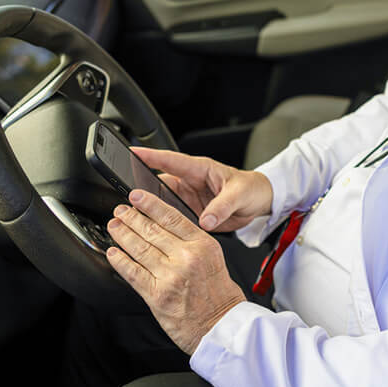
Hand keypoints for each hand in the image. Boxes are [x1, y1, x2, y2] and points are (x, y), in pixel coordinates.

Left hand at [106, 189, 246, 353]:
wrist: (220, 324)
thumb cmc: (219, 294)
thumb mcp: (213, 257)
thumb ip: (191, 242)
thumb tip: (163, 227)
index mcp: (203, 244)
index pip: (171, 217)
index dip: (150, 204)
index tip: (137, 196)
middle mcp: (186, 257)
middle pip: (152, 230)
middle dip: (132, 218)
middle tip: (120, 210)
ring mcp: (170, 275)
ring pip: (139, 248)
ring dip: (122, 235)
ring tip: (114, 226)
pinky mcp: (157, 294)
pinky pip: (133, 273)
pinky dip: (120, 261)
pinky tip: (113, 252)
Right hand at [132, 148, 272, 231]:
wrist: (260, 203)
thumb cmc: (251, 189)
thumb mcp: (239, 195)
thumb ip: (222, 207)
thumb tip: (206, 220)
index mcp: (200, 169)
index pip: (171, 160)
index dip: (150, 156)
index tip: (131, 153)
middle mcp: (190, 183)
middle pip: (159, 184)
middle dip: (142, 189)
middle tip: (127, 198)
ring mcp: (188, 199)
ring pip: (162, 203)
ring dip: (150, 209)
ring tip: (134, 217)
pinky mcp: (190, 214)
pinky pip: (172, 218)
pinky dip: (162, 224)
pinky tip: (153, 232)